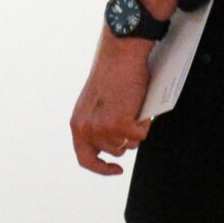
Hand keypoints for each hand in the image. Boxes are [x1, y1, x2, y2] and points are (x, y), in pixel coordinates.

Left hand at [70, 35, 155, 175]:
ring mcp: (103, 129)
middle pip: (114, 150)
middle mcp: (86, 130)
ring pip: (130, 144)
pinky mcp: (120, 125)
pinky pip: (141, 135)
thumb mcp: (96, 103)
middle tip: (131, 117)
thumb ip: (100, 122)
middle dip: (126, 137)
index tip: (115, 169)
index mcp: (78, 124)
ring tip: (135, 106)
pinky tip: (140, 104)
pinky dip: (145, 122)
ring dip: (137, 129)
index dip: (101, 168)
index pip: (86, 158)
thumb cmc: (113, 72)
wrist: (120, 54)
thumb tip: (118, 139)